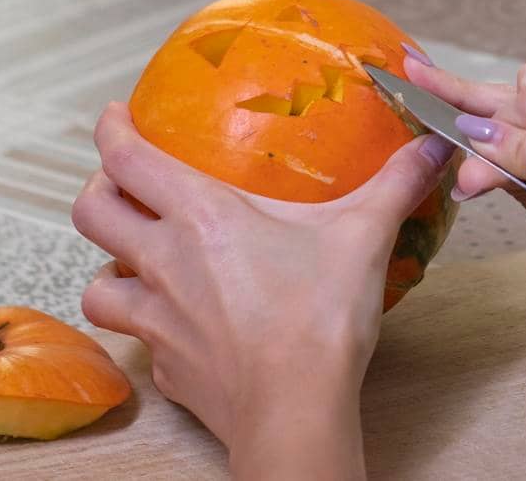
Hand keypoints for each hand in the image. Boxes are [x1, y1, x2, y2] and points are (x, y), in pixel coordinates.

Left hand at [71, 103, 450, 479]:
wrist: (295, 408)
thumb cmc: (320, 318)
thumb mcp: (365, 234)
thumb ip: (397, 182)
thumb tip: (434, 145)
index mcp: (202, 217)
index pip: (128, 159)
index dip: (112, 130)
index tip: (117, 116)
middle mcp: (163, 262)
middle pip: (92, 213)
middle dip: (99, 189)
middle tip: (123, 181)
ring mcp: (157, 318)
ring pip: (97, 284)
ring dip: (110, 266)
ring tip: (136, 262)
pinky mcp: (165, 365)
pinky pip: (139, 338)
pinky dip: (149, 325)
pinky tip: (181, 325)